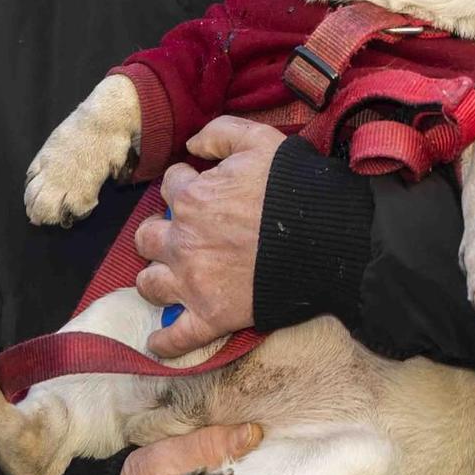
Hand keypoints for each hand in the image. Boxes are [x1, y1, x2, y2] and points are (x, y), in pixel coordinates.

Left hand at [135, 117, 286, 358]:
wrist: (327, 239)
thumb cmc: (295, 187)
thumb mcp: (260, 140)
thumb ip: (220, 133)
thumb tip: (192, 145)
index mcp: (193, 197)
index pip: (170, 186)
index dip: (184, 185)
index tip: (198, 189)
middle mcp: (183, 240)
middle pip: (147, 237)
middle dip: (160, 232)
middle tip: (181, 234)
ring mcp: (194, 282)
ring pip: (149, 283)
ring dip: (155, 279)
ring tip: (168, 277)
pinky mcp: (212, 315)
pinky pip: (177, 337)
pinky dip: (165, 341)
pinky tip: (159, 340)